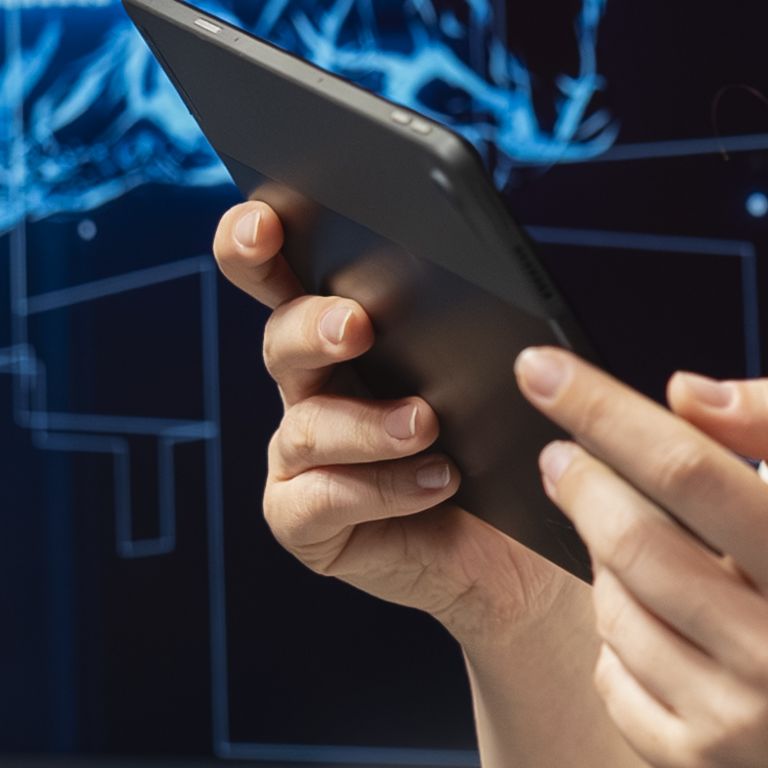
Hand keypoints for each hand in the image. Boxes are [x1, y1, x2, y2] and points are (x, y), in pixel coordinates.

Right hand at [216, 199, 571, 642]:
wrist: (514, 546)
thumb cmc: (499, 444)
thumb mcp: (490, 371)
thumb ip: (465, 320)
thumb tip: (473, 274)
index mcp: (339, 331)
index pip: (277, 271)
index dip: (253, 241)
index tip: (264, 220)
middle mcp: (308, 387)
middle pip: (281, 338)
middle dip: (313, 326)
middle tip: (357, 325)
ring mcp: (299, 457)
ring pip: (307, 427)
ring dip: (368, 423)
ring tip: (427, 424)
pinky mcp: (305, 521)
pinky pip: (322, 500)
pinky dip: (383, 489)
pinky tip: (438, 481)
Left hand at [522, 348, 767, 767]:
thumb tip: (683, 395)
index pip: (689, 472)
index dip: (604, 414)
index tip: (541, 371)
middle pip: (632, 544)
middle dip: (582, 484)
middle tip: (564, 459)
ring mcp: (734, 720)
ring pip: (612, 611)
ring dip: (605, 562)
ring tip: (644, 548)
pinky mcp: (697, 767)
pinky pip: (609, 679)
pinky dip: (616, 638)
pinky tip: (660, 622)